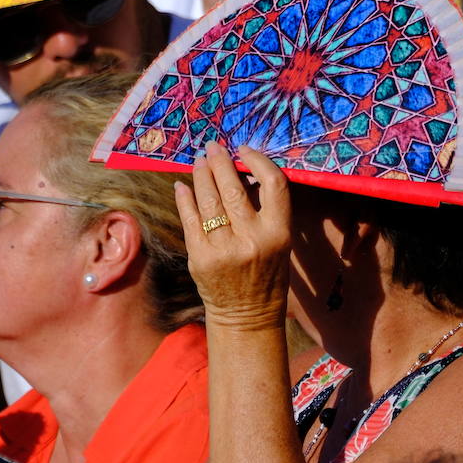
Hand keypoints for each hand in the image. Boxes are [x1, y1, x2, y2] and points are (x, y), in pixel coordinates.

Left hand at [174, 141, 291, 330]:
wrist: (246, 315)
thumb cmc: (267, 274)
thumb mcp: (279, 241)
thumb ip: (264, 210)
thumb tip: (242, 171)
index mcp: (279, 233)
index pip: (273, 184)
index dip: (258, 161)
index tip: (245, 150)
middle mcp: (252, 239)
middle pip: (234, 187)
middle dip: (221, 162)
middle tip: (213, 147)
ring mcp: (223, 249)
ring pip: (209, 200)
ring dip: (202, 175)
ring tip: (199, 161)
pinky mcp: (200, 257)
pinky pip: (190, 219)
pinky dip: (185, 199)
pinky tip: (183, 186)